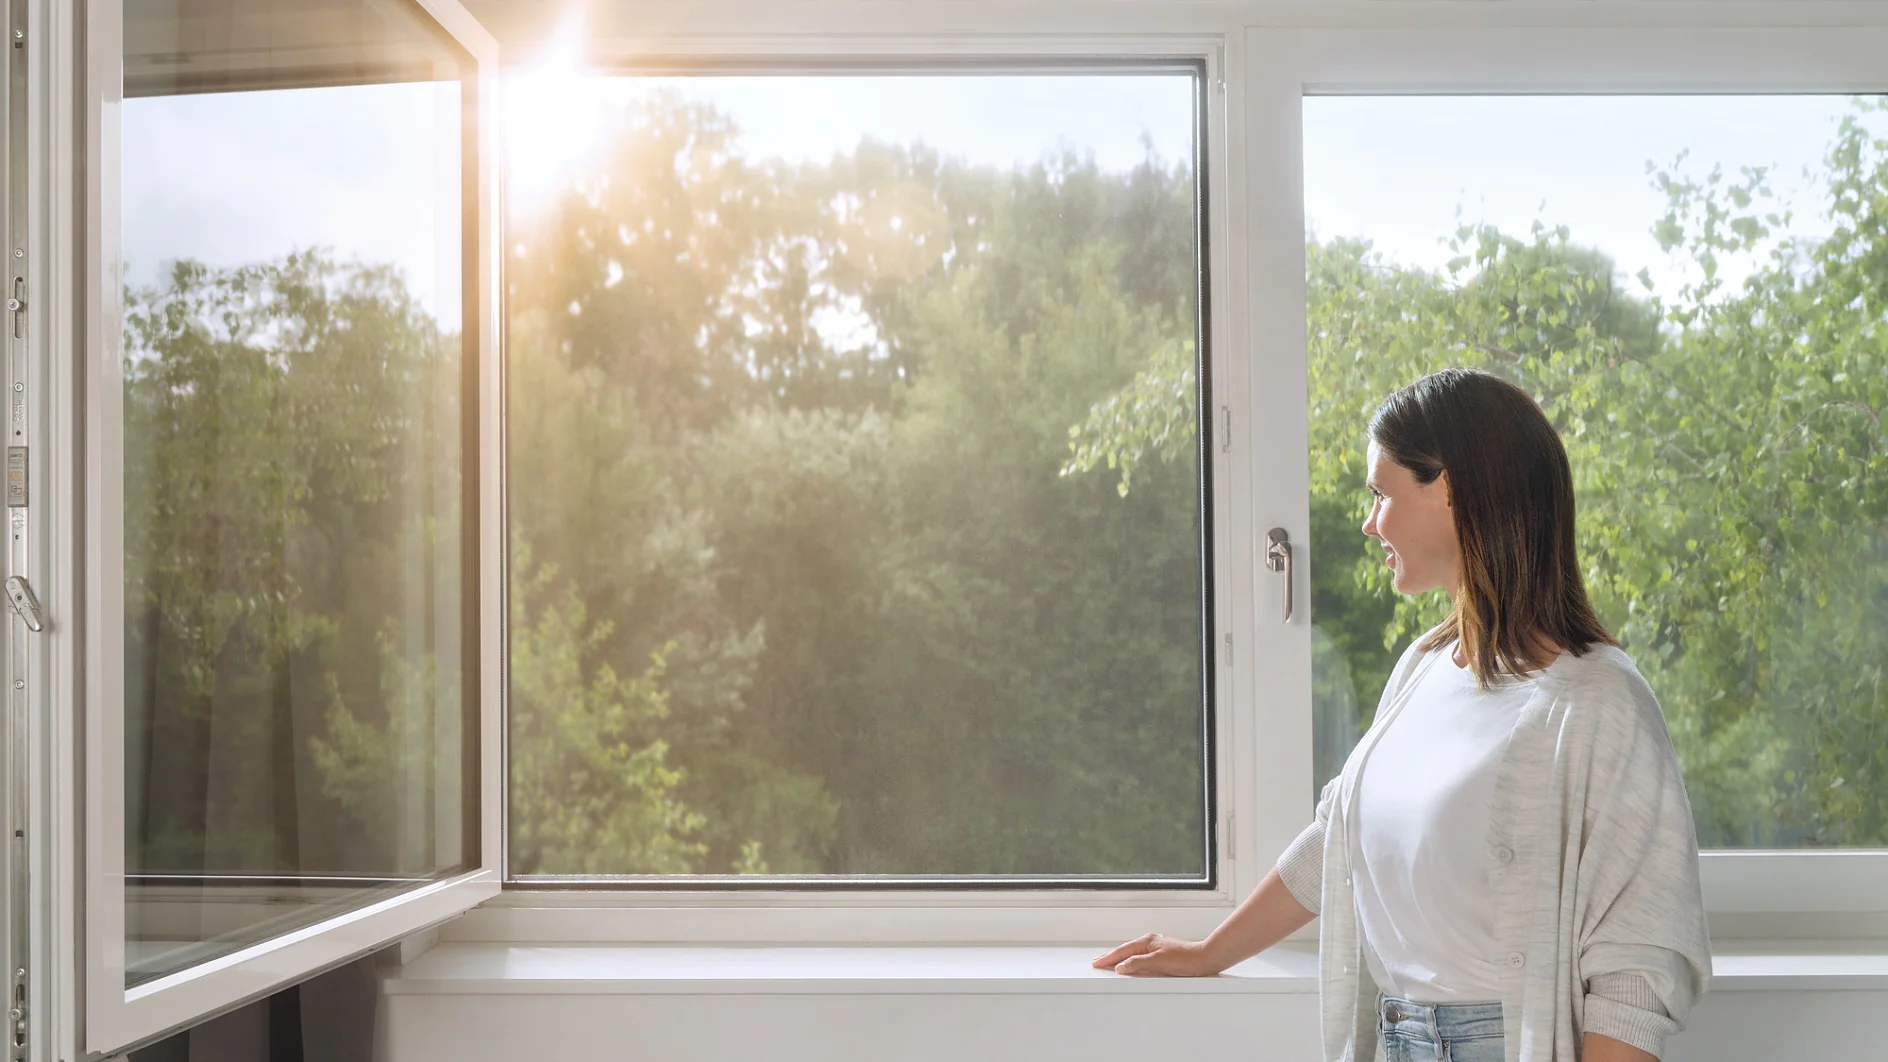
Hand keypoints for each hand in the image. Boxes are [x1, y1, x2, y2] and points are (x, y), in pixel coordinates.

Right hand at [1091, 933, 1218, 976]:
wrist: (1205, 959)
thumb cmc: (1186, 959)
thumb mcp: (1158, 962)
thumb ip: (1138, 964)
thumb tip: (1121, 966)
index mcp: (1147, 941)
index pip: (1122, 951)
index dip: (1108, 958)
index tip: (1096, 963)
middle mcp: (1150, 942)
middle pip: (1125, 950)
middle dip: (1110, 956)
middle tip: (1097, 962)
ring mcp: (1156, 948)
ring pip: (1132, 953)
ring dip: (1120, 958)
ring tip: (1109, 963)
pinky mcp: (1162, 955)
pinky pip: (1140, 957)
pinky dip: (1130, 960)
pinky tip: (1131, 965)